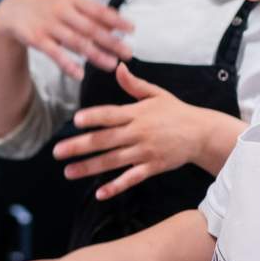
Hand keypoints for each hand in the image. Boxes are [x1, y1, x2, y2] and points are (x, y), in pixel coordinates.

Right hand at [0, 0, 133, 79]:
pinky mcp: (37, 39)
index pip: (98, 10)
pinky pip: (55, 54)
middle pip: (91, 28)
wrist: (12, 11)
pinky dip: (67, 64)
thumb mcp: (66, 2)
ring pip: (76, 42)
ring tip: (112, 65)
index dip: (116, 20)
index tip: (132, 29)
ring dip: (95, 54)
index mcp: (72, 0)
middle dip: (111, 41)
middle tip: (128, 53)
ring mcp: (49, 26)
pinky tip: (79, 74)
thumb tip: (117, 23)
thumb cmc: (45, 8)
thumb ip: (89, 13)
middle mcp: (62, 11)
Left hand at [53, 64, 217, 198]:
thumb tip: (118, 67)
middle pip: (105, 140)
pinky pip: (131, 179)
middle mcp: (138, 133)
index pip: (111, 114)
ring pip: (113, 161)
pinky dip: (116, 186)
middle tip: (58, 152)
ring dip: (90, 167)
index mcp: (137, 113)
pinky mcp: (152, 167)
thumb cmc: (176, 111)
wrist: (202, 133)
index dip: (93, 117)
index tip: (75, 121)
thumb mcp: (156, 94)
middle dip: (80, 146)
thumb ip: (134, 84)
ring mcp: (145, 151)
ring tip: (68, 172)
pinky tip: (99, 193)